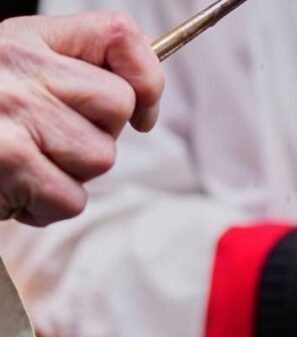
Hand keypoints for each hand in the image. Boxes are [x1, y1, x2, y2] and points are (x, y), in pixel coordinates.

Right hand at [0, 12, 164, 225]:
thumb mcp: (14, 70)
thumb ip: (71, 73)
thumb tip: (142, 102)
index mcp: (28, 39)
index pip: (121, 36)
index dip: (147, 79)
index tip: (141, 111)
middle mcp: (21, 70)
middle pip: (118, 106)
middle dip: (98, 135)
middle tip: (52, 141)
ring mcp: (14, 115)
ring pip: (101, 157)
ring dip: (70, 174)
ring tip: (26, 165)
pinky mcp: (9, 162)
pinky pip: (72, 199)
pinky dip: (47, 206)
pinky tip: (13, 190)